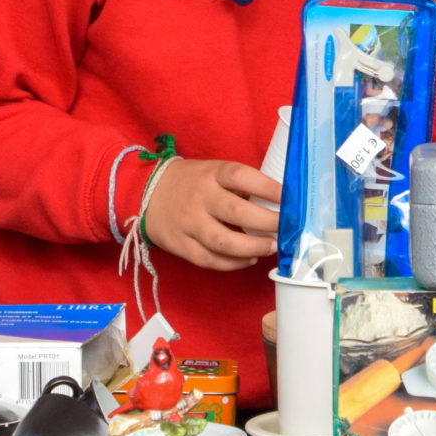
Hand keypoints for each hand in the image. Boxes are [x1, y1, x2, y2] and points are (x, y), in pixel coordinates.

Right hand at [140, 159, 281, 271]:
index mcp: (211, 174)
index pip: (241, 176)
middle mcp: (200, 197)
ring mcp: (189, 223)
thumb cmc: (192, 183)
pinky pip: (210, 260)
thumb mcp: (213, 172)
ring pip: (223, 241)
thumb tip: (278, 204)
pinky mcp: (181, 245)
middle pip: (236, 212)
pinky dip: (233, 264)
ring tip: (271, 247)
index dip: (268, 187)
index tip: (289, 198)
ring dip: (253, 247)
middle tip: (286, 229)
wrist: (147, 194)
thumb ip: (240, 186)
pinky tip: (250, 259)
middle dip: (267, 223)